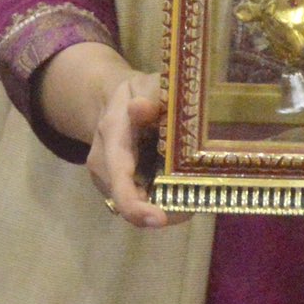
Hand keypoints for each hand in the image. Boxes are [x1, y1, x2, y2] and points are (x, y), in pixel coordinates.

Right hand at [41, 43, 185, 229]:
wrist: (113, 102)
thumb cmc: (134, 92)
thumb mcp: (143, 84)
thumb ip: (147, 94)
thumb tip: (141, 108)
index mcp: (111, 140)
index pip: (118, 180)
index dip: (135, 205)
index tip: (159, 219)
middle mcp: (105, 166)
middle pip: (130, 201)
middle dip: (164, 208)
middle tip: (198, 202)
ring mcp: (110, 180)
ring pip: (139, 204)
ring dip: (166, 204)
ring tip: (196, 193)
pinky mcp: (121, 186)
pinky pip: (143, 198)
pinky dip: (164, 198)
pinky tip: (184, 188)